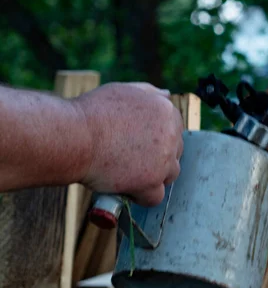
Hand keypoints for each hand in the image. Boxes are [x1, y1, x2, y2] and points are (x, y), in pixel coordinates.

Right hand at [73, 82, 183, 206]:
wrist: (73, 136)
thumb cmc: (92, 113)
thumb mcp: (124, 91)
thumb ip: (149, 93)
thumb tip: (167, 95)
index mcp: (166, 111)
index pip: (175, 129)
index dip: (157, 138)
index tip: (139, 143)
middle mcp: (171, 134)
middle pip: (175, 151)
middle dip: (157, 156)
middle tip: (129, 158)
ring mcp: (163, 159)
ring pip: (170, 174)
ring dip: (153, 176)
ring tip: (127, 173)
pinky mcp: (151, 181)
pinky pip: (156, 196)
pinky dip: (142, 196)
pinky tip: (126, 189)